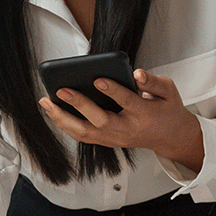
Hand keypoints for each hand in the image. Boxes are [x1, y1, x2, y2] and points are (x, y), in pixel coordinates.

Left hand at [39, 68, 204, 171]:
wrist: (169, 137)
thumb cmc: (166, 110)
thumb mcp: (169, 92)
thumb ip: (153, 82)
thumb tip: (137, 74)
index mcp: (144, 114)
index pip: (126, 101)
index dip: (112, 91)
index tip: (98, 79)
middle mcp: (126, 129)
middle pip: (99, 121)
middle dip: (79, 105)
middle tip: (61, 90)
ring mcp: (114, 138)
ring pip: (85, 132)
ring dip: (62, 118)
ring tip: (46, 102)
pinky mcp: (106, 141)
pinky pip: (82, 136)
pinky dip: (65, 124)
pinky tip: (53, 111)